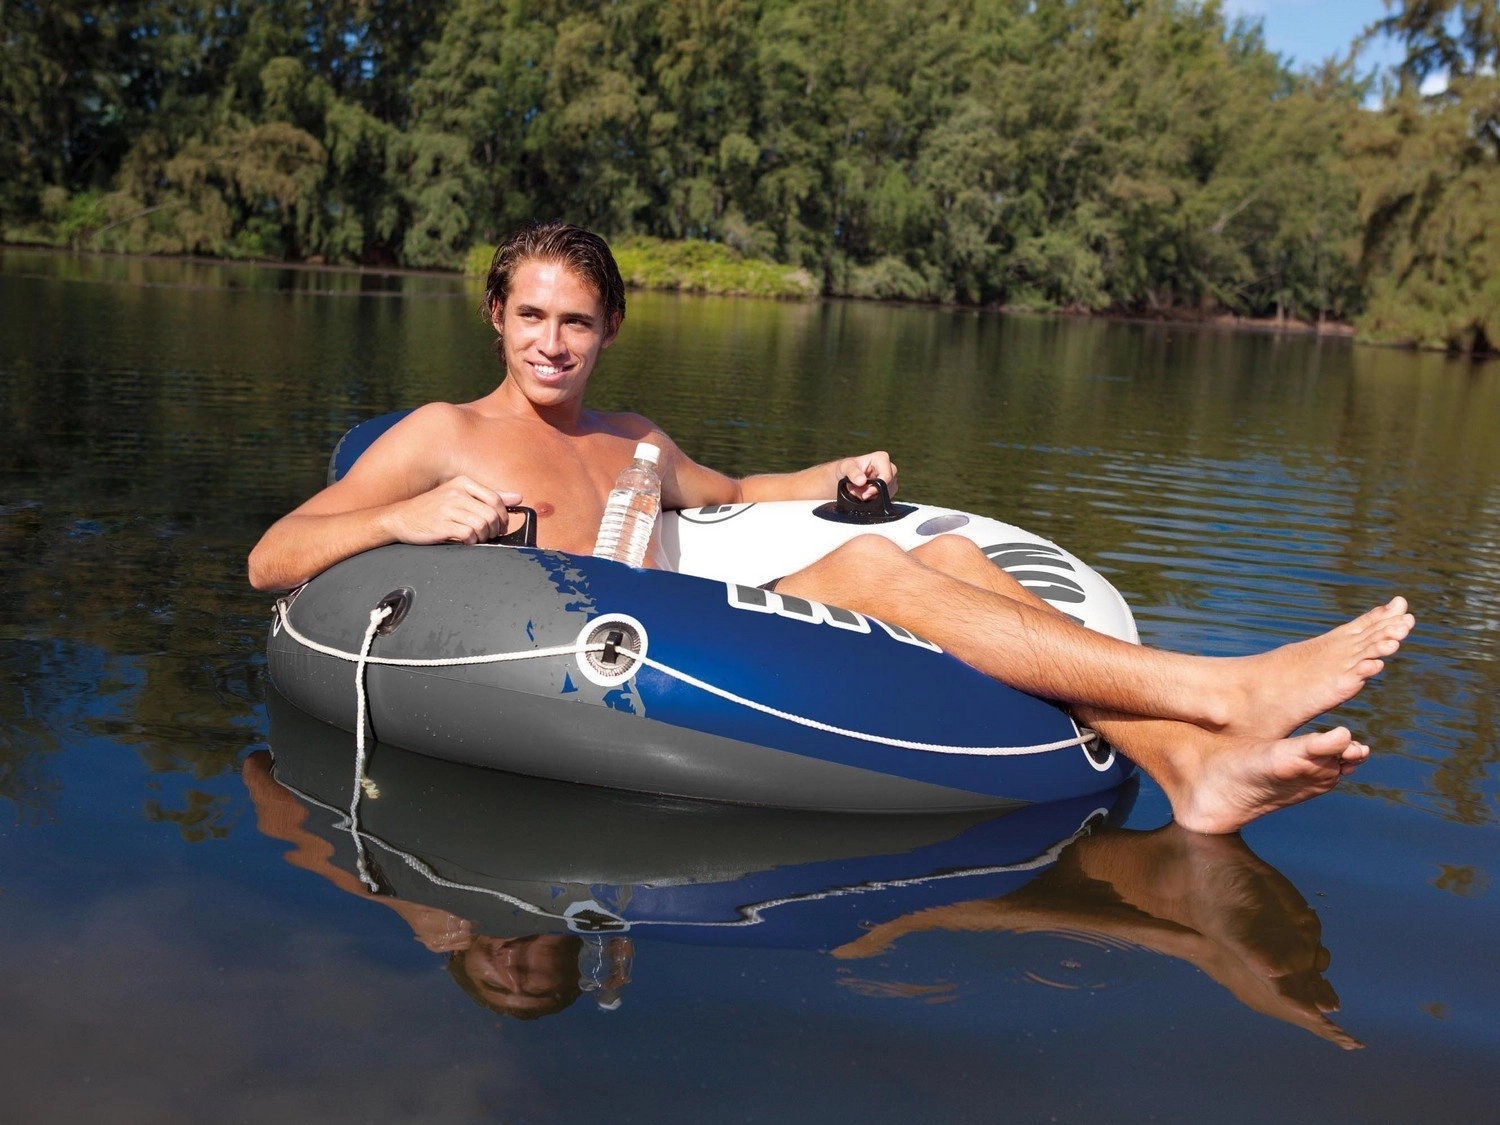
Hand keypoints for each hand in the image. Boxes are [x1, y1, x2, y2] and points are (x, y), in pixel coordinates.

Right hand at [386, 476, 523, 544]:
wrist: (402, 518)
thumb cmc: (433, 508)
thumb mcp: (459, 495)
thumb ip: (489, 496)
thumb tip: (518, 498)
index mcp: (463, 483)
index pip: (496, 499)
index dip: (503, 516)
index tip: (500, 525)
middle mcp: (456, 493)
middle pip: (491, 514)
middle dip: (495, 529)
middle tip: (489, 535)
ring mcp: (448, 508)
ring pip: (482, 525)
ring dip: (484, 536)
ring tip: (476, 538)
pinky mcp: (442, 525)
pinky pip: (469, 535)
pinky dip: (472, 541)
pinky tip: (465, 540)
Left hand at [836, 451, 897, 499]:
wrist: (844, 475)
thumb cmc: (846, 468)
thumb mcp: (845, 467)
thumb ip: (853, 473)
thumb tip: (862, 481)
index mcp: (882, 458)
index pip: (886, 477)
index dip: (876, 488)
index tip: (864, 493)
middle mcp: (889, 467)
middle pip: (888, 487)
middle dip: (872, 493)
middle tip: (859, 492)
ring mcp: (890, 479)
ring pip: (887, 494)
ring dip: (872, 497)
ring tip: (860, 491)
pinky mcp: (889, 488)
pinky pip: (885, 499)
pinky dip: (873, 499)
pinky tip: (865, 494)